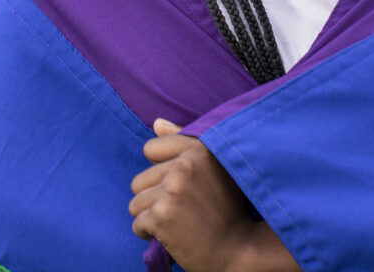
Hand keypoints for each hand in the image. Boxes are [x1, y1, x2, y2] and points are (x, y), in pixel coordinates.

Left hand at [130, 118, 300, 271]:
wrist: (237, 250)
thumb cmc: (227, 208)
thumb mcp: (213, 167)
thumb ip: (183, 141)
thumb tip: (156, 123)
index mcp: (199, 149)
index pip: (151, 148)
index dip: (161, 169)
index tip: (181, 184)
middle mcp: (185, 165)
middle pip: (140, 180)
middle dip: (155, 197)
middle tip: (182, 209)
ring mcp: (172, 190)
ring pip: (135, 203)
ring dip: (151, 216)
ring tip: (177, 221)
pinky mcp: (161, 216)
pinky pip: (137, 224)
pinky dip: (150, 233)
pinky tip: (173, 235)